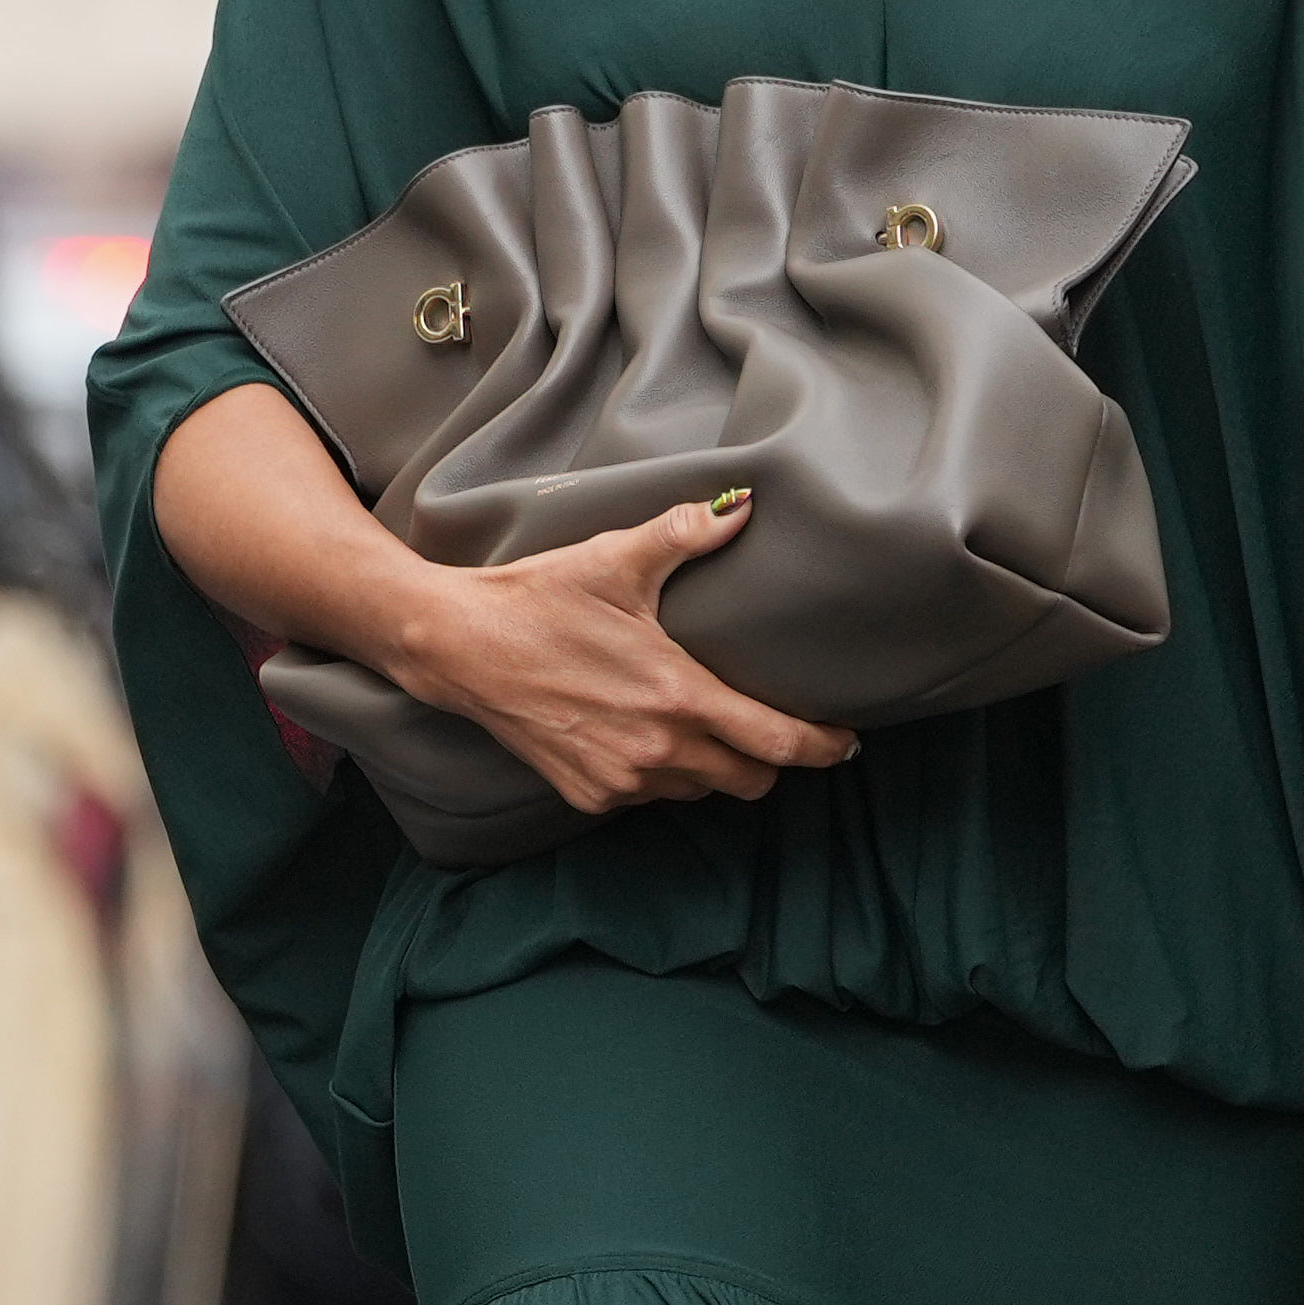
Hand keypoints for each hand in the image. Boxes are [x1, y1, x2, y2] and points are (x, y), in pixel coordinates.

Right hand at [390, 493, 856, 814]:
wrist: (459, 648)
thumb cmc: (538, 599)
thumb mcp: (615, 559)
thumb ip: (686, 535)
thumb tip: (743, 507)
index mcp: (678, 697)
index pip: (778, 743)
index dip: (822, 747)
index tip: (845, 741)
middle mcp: (657, 752)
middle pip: (750, 780)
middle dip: (769, 759)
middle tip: (768, 725)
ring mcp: (621, 781)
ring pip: (701, 790)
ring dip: (713, 766)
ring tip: (699, 724)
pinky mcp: (589, 795)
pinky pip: (650, 797)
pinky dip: (660, 774)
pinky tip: (643, 734)